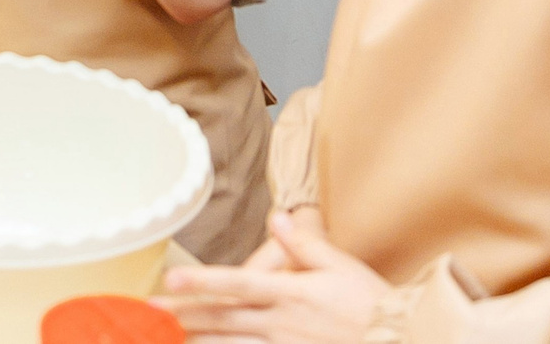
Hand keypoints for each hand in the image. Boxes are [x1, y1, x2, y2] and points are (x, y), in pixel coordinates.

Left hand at [156, 209, 391, 343]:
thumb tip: (277, 217)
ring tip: (165, 338)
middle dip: (184, 317)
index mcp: (292, 293)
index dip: (203, 282)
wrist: (403, 338)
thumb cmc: (372, 304)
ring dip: (199, 341)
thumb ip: (304, 244)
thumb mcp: (341, 266)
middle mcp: (283, 323)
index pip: (238, 284)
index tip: (169, 281)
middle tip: (147, 315)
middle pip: (224, 319)